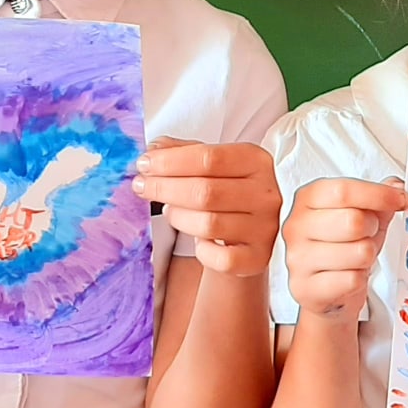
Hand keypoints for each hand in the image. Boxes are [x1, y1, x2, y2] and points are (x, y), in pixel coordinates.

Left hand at [134, 139, 281, 277]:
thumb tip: (154, 149)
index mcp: (257, 161)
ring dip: (178, 217)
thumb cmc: (231, 189)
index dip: (170, 161)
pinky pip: (221, 259)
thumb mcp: (216, 163)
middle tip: (141, 187)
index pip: (209, 157)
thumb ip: (185, 151)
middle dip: (164, 188)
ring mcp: (264, 228)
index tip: (144, 164)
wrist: (258, 228)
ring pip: (208, 224)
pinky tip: (197, 241)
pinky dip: (202, 252)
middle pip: (205, 191)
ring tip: (169, 210)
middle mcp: (266, 194)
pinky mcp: (258, 257)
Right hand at [282, 177, 407, 319]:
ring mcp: (297, 259)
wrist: (325, 289)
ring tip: (356, 257)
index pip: (344, 191)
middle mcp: (296, 226)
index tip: (402, 199)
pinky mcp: (304, 289)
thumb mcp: (364, 214)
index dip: (379, 194)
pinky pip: (353, 279)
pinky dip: (359, 279)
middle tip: (368, 234)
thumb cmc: (343, 245)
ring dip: (368, 256)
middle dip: (373, 229)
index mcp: (307, 198)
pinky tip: (348, 277)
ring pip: (359, 252)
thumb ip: (380, 197)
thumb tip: (397, 186)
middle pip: (354, 221)